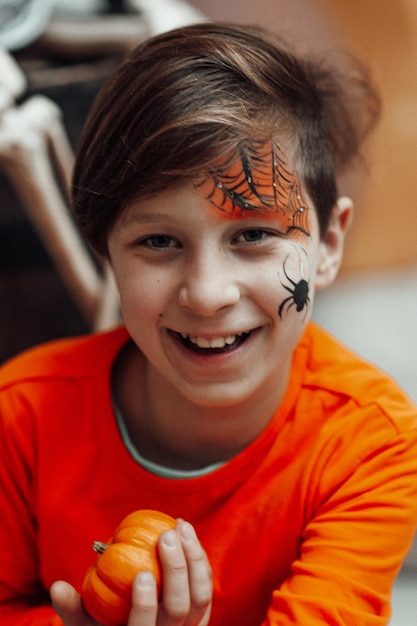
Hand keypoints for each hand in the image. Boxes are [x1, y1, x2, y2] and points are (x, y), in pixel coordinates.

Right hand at [51, 520, 211, 625]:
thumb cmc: (103, 625)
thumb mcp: (83, 623)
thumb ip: (71, 607)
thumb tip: (57, 587)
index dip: (146, 606)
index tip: (141, 574)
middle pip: (180, 609)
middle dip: (176, 571)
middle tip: (166, 536)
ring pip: (201, 597)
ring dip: (193, 558)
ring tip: (179, 526)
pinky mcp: (201, 615)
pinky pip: (206, 584)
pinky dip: (198, 556)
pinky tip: (184, 529)